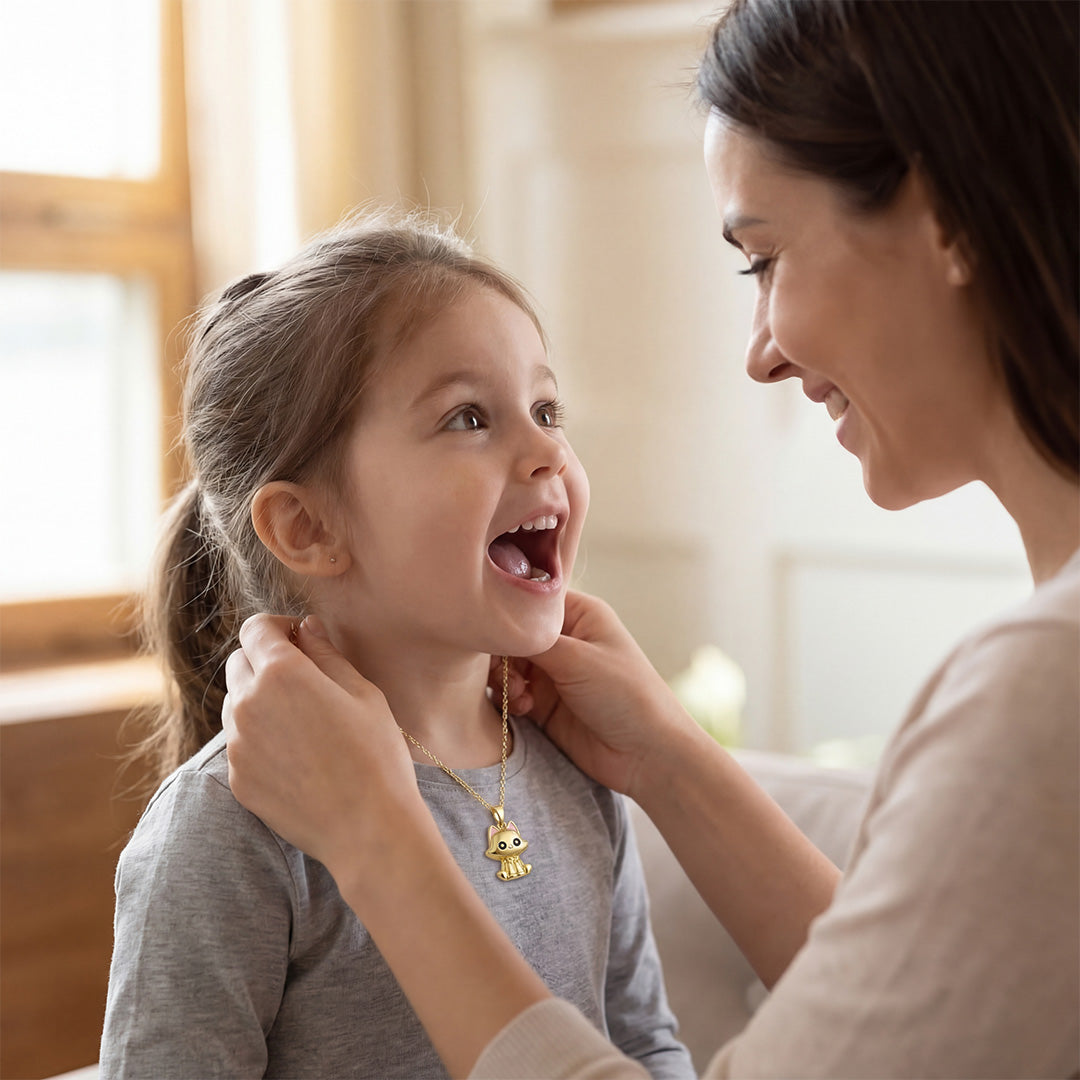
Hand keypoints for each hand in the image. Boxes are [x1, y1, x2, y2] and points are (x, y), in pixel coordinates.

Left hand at [222, 613, 423, 879]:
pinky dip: (259, 739)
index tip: (301, 641)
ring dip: (259, 700)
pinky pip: (240, 743)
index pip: (256, 629)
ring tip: (303, 724)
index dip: (279, 628)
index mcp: (281, 673)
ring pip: (235, 704)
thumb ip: (327, 653)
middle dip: (265, 661)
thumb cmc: (376, 754)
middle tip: (304, 681)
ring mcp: (237, 744)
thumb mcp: (362, 693)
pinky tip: (298, 757)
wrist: (367, 827)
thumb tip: (305, 628)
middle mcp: (248, 704)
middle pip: (239, 662)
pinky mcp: (237, 778)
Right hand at [494, 591, 694, 800]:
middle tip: (507, 674)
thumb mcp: (577, 658)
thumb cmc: (626, 695)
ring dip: (504, 679)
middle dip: (501, 653)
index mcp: (579, 615)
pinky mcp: (543, 704)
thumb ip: (531, 641)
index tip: (492, 632)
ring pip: (506, 665)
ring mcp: (552, 673)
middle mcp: (563, 640)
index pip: (529, 601)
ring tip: (518, 694)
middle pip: (511, 635)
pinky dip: (509, 699)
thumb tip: (492, 626)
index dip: (508, 615)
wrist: (646, 754)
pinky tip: (524, 708)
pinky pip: (510, 693)